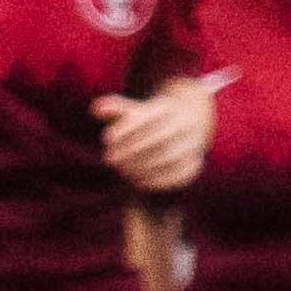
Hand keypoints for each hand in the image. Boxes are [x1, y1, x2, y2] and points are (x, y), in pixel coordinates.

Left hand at [93, 80, 216, 198]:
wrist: (182, 130)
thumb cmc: (149, 121)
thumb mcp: (133, 112)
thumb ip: (115, 109)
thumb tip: (95, 109)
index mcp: (169, 108)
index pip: (148, 116)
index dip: (126, 128)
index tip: (106, 139)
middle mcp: (185, 125)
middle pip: (159, 137)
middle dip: (132, 150)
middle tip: (110, 159)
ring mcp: (193, 145)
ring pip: (170, 156)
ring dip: (144, 166)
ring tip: (122, 172)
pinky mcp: (195, 165)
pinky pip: (180, 174)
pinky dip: (158, 180)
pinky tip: (138, 183)